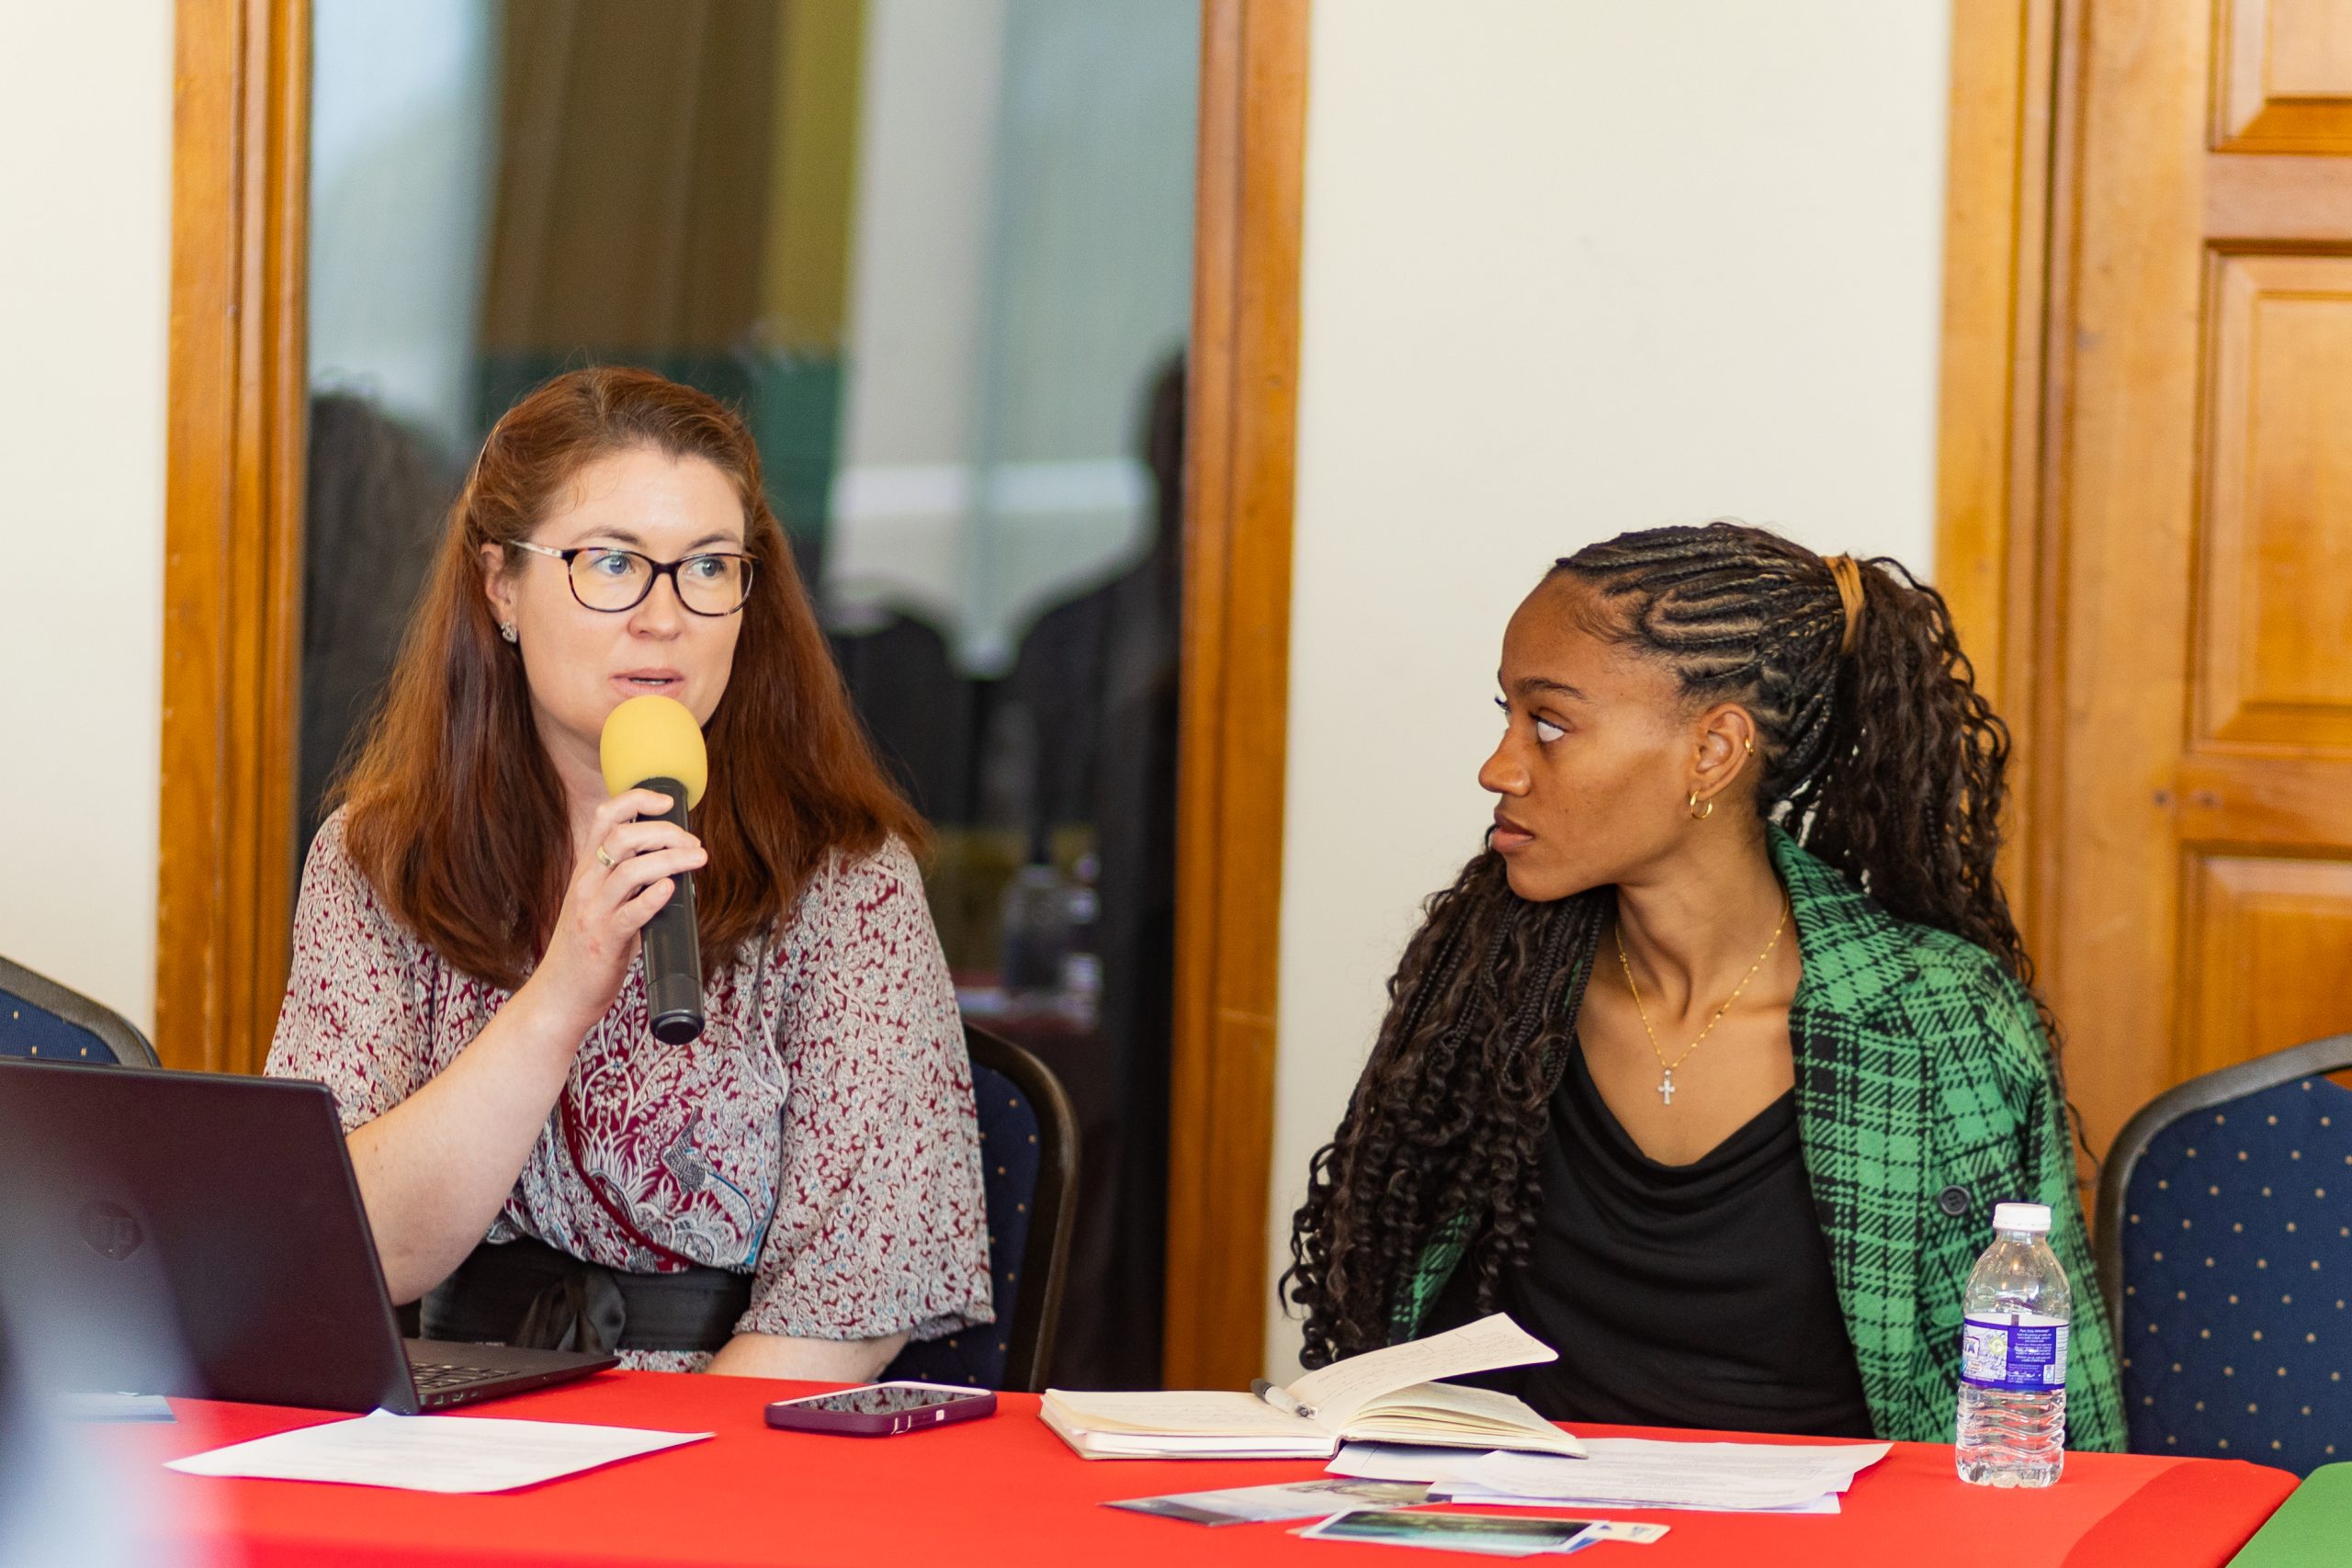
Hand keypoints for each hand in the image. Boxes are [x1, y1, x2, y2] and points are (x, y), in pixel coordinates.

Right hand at [527, 789, 705, 1035]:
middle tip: (693, 842)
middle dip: (665, 831)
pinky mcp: (605, 941)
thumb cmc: (585, 950)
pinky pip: (631, 913)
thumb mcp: (599, 905)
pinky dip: (654, 897)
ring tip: (697, 859)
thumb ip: (627, 885)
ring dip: (671, 859)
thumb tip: (673, 871)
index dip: (637, 799)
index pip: (605, 818)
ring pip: (631, 870)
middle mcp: (587, 885)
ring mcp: (594, 912)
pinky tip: (672, 889)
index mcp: (586, 871)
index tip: (667, 800)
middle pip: (623, 836)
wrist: (559, 995)